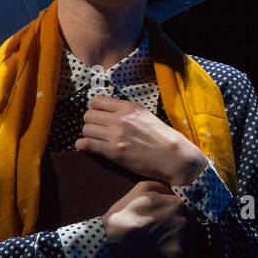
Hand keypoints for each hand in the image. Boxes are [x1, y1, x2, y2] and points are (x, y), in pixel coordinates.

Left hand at [75, 94, 207, 185]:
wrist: (174, 156)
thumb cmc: (163, 139)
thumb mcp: (146, 116)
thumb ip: (128, 113)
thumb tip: (110, 113)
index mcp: (129, 107)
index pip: (97, 101)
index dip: (95, 110)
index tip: (99, 118)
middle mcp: (120, 118)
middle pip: (88, 115)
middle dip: (90, 123)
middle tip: (97, 131)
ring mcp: (116, 134)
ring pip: (86, 129)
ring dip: (88, 135)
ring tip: (95, 140)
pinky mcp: (113, 151)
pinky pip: (86, 144)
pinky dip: (83, 146)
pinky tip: (87, 147)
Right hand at [101, 180, 189, 257]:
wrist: (113, 238)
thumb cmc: (125, 212)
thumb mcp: (141, 188)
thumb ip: (161, 186)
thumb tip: (172, 190)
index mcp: (176, 204)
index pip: (179, 206)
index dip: (167, 210)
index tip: (156, 215)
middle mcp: (182, 220)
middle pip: (181, 221)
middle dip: (170, 224)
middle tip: (153, 228)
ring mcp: (180, 238)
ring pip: (179, 237)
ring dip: (170, 238)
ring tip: (152, 239)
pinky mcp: (176, 254)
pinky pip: (178, 252)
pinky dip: (168, 252)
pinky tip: (154, 249)